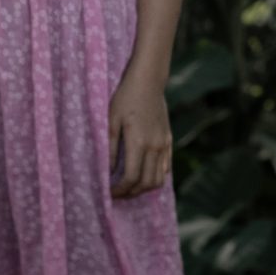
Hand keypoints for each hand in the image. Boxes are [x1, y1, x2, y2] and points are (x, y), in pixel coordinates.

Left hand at [108, 70, 171, 198]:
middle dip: (131, 193)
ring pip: (159, 179)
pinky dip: (155, 176)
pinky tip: (143, 174)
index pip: (131, 178)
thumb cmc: (125, 98)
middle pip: (146, 183)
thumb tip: (107, 171)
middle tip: (118, 193)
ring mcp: (164, 144)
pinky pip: (166, 167)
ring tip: (130, 186)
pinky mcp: (169, 140)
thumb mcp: (111, 121)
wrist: (148, 81)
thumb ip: (109, 148)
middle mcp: (154, 147)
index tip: (109, 192)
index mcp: (138, 143)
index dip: (120, 190)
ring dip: (144, 187)